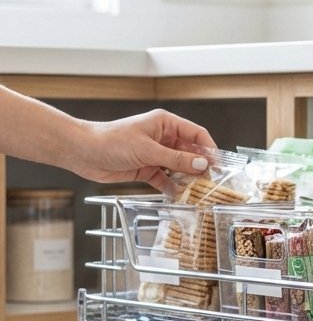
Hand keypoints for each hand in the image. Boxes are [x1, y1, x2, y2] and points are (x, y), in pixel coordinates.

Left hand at [73, 109, 217, 187]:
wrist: (84, 152)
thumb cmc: (111, 141)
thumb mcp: (148, 150)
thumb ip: (176, 159)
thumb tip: (201, 165)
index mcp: (165, 124)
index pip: (197, 134)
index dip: (210, 149)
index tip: (219, 165)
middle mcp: (163, 138)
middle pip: (190, 152)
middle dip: (200, 167)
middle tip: (211, 183)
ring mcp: (155, 154)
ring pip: (179, 167)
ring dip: (187, 179)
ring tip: (198, 192)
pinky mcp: (146, 169)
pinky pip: (165, 179)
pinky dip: (172, 188)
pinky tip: (179, 196)